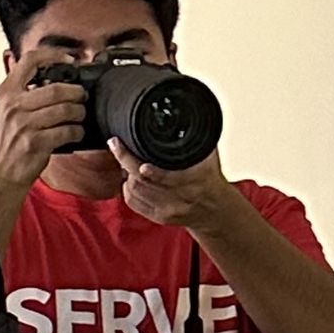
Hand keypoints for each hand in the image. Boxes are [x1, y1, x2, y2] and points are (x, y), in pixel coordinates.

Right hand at [0, 60, 87, 195]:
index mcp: (6, 92)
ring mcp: (24, 124)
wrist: (0, 173)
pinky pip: (67, 131)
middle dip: (77, 93)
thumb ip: (23, 91)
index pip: (30, 60)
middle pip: (57, 88)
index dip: (54, 55)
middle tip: (81, 96)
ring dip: (79, 113)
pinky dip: (76, 131)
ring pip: (66, 109)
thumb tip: (53, 77)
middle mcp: (14, 106)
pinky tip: (75, 132)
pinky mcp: (35, 142)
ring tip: (79, 115)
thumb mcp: (7, 110)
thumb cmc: (8, 141)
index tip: (69, 60)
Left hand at [112, 140, 233, 230]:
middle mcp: (180, 199)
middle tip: (118, 147)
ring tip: (125, 161)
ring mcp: (168, 211)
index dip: (145, 166)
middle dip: (126, 163)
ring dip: (126, 175)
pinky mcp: (158, 218)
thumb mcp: (208, 156)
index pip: (166, 176)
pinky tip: (128, 178)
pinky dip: (126, 188)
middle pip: (143, 183)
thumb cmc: (210, 178)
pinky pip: (133, 202)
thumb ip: (196, 139)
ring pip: (135, 192)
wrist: (215, 208)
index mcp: (195, 182)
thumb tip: (185, 114)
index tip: (132, 150)